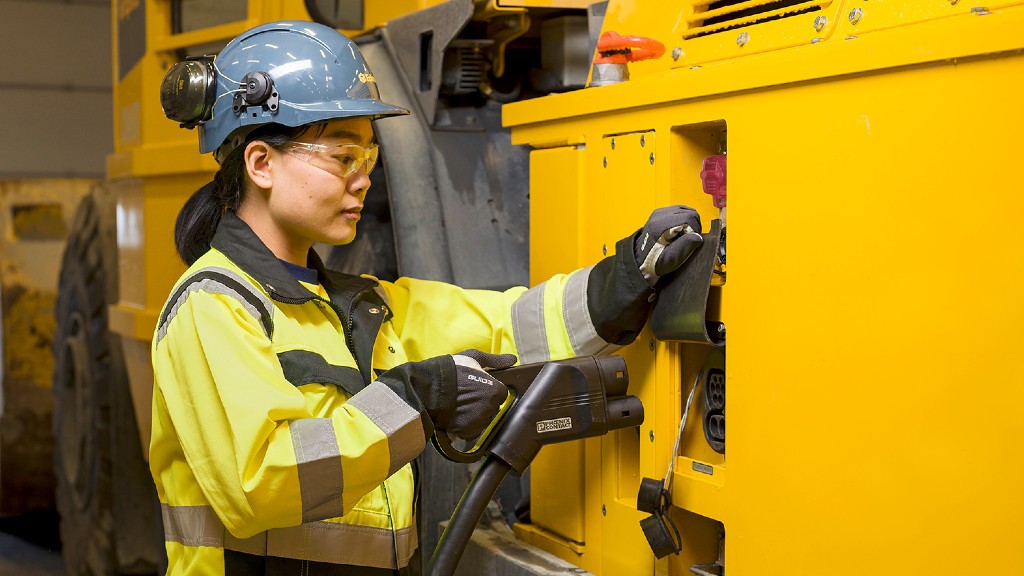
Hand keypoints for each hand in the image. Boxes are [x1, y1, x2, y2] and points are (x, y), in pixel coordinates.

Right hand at [378, 350, 516, 439]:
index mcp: (496, 390)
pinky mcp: (467, 432)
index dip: (489, 389)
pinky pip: (472, 431)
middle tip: (467, 394)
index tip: (478, 387)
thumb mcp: (474, 357)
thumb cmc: (451, 369)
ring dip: (475, 414)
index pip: (501, 394)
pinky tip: (457, 414)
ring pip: (483, 420)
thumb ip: (495, 360)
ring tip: (460, 404)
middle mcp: (491, 408)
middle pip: (492, 407)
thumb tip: (513, 359)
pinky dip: (466, 425)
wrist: (428, 387)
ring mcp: (479, 421)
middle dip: (483, 402)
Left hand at [633, 206, 702, 286]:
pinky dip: (684, 219)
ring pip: (686, 210)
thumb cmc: (655, 262)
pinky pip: (680, 211)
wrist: (640, 260)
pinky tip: (679, 231)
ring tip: (684, 236)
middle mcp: (660, 215)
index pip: (689, 217)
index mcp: (661, 225)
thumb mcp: (671, 259)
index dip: (695, 230)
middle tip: (688, 240)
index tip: (691, 241)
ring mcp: (660, 212)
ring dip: (690, 222)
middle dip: (694, 226)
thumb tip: (698, 236)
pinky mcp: (661, 213)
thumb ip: (685, 246)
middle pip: (689, 212)